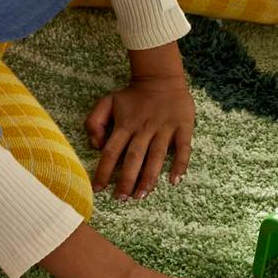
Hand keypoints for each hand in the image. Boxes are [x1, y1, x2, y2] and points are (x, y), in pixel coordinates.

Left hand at [86, 72, 194, 199]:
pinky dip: (180, 164)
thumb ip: (94, 121)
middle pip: (134, 158)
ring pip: (156, 156)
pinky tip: (175, 181)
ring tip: (142, 195)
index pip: (111, 152)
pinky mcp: (182, 127)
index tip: (98, 189)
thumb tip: (96, 145)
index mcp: (125, 125)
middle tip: (122, 198)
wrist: (162, 79)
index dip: (104, 171)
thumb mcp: (107, 101)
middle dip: (127, 180)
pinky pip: (183, 149)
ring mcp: (165, 129)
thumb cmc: (133, 95)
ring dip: (149, 177)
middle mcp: (144, 129)